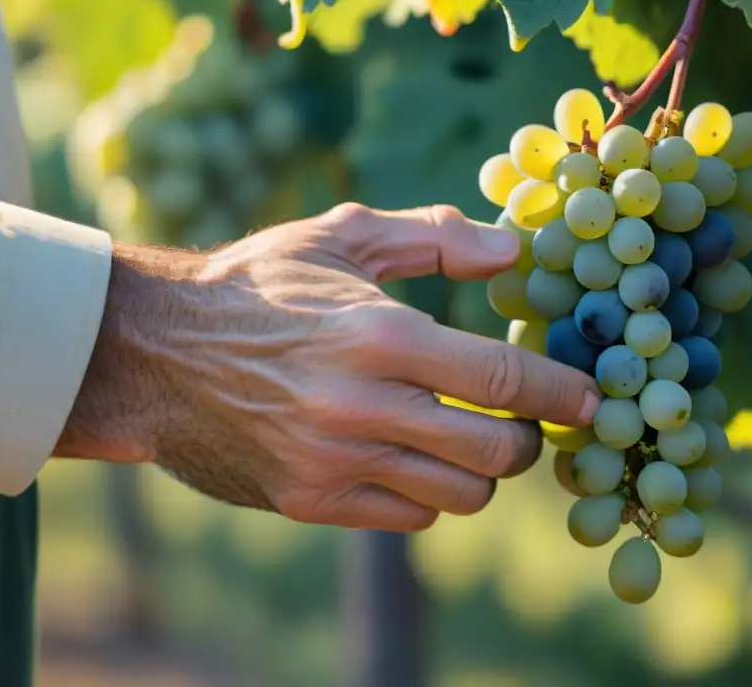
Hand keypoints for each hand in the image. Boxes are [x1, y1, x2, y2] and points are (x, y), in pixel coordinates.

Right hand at [60, 203, 599, 531]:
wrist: (158, 353)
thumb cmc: (259, 285)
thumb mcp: (340, 234)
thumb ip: (433, 236)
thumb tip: (512, 251)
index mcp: (379, 334)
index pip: (501, 377)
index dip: (562, 391)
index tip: (592, 398)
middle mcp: (362, 406)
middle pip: (495, 449)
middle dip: (527, 438)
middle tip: (522, 418)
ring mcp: (335, 462)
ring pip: (460, 493)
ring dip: (480, 468)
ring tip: (465, 436)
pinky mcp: (312, 500)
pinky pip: (410, 516)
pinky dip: (429, 493)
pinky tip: (411, 457)